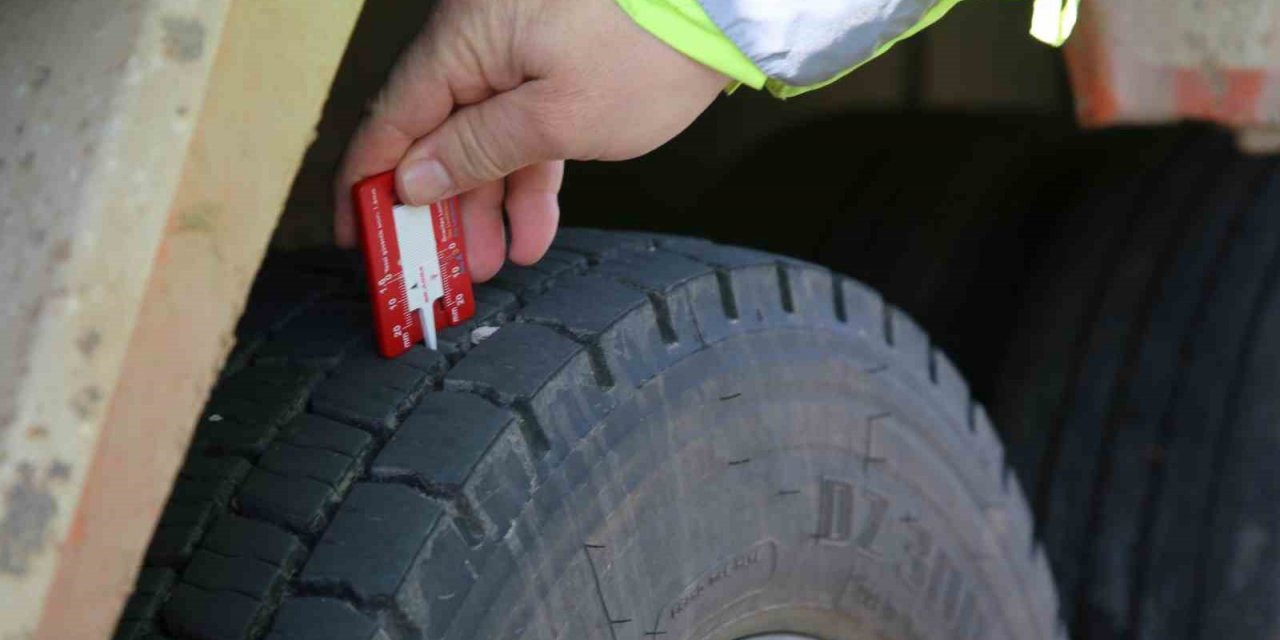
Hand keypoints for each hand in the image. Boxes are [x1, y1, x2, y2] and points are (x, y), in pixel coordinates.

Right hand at [334, 0, 726, 280]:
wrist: (722, 12)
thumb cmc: (647, 51)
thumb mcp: (557, 119)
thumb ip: (476, 151)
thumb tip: (411, 180)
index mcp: (462, 43)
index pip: (389, 122)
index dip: (365, 186)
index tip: (358, 239)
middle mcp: (478, 44)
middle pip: (432, 137)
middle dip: (435, 210)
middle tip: (434, 270)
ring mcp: (517, 56)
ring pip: (480, 142)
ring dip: (483, 205)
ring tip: (485, 263)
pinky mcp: (553, 71)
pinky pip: (523, 132)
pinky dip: (525, 180)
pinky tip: (529, 230)